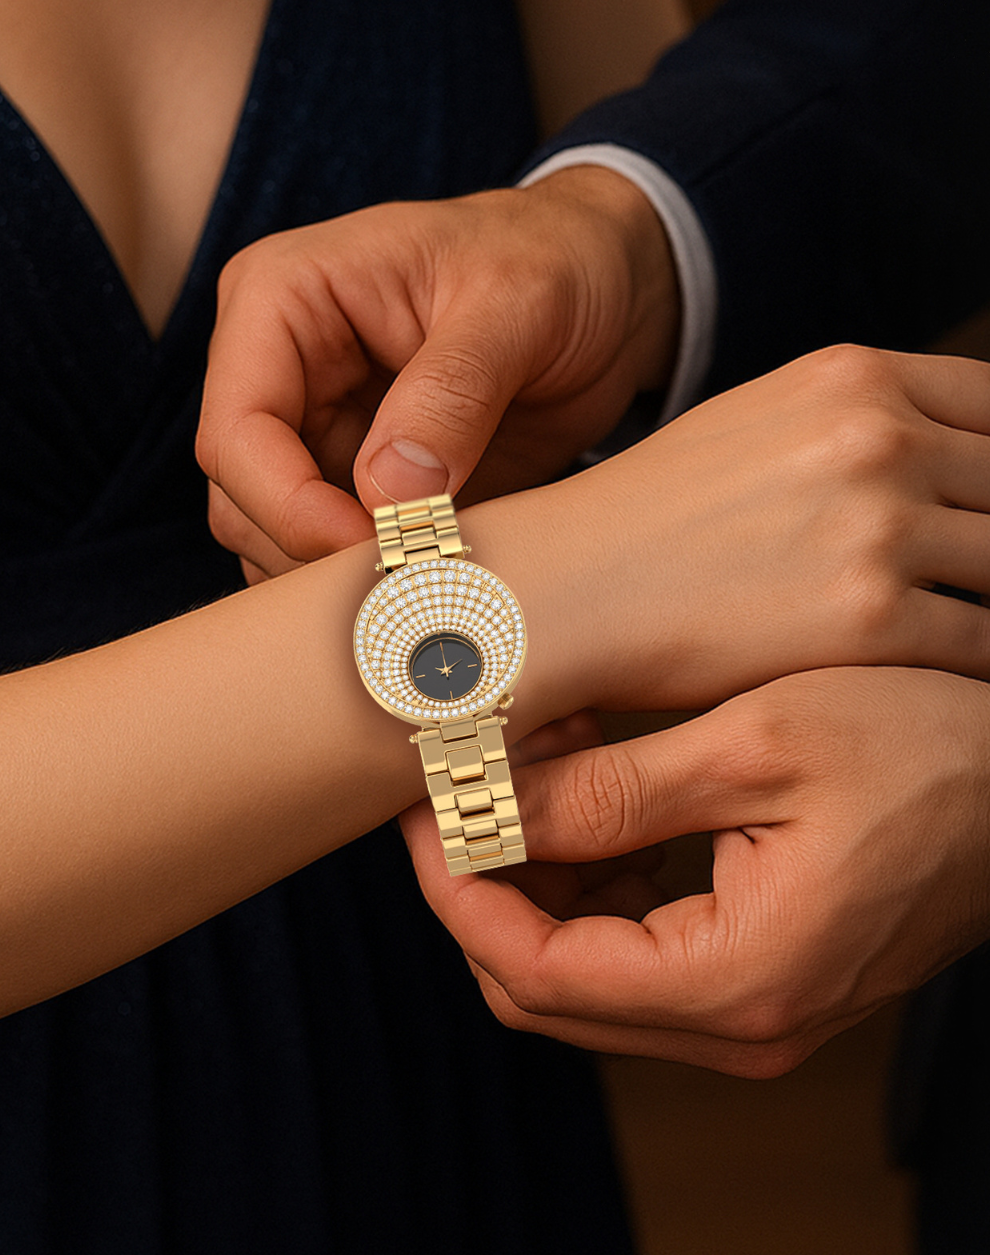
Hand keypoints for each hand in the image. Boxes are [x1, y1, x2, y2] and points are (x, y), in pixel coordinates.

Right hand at [195, 166, 676, 581]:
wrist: (608, 287)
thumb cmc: (555, 260)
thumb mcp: (518, 304)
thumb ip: (452, 393)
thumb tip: (391, 493)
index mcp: (283, 299)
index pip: (237, 431)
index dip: (292, 506)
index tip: (381, 546)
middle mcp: (282, 370)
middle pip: (244, 500)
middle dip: (318, 552)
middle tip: (418, 577)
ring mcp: (316, 432)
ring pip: (277, 541)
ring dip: (343, 578)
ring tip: (437, 580)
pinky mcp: (359, 483)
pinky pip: (332, 555)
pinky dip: (375, 581)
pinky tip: (441, 580)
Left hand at [400, 667, 989, 1075]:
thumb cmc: (926, 748)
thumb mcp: (757, 747)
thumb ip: (613, 791)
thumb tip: (486, 807)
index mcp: (734, 981)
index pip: (531, 971)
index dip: (455, 889)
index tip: (423, 808)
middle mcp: (737, 1022)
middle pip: (542, 986)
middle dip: (487, 882)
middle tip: (469, 778)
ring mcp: (750, 1004)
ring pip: (583, 965)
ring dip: (539, 872)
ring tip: (534, 763)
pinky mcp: (759, 968)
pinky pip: (637, 944)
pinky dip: (594, 875)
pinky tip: (594, 787)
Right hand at [520, 344, 989, 710]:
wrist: (566, 593)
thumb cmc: (647, 520)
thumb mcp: (754, 428)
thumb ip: (853, 426)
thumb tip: (934, 459)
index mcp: (851, 380)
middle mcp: (876, 440)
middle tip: (982, 578)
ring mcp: (877, 528)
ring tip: (971, 629)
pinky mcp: (869, 623)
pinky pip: (982, 647)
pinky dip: (981, 672)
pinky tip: (953, 684)